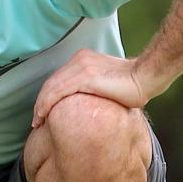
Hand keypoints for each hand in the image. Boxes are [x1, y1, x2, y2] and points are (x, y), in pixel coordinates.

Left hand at [32, 49, 149, 127]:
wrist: (146, 77)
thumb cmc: (133, 85)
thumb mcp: (106, 84)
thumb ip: (92, 89)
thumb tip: (86, 104)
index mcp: (84, 60)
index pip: (59, 78)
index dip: (48, 95)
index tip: (43, 111)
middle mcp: (80, 60)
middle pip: (52, 82)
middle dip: (41, 102)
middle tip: (36, 121)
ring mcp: (81, 67)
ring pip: (51, 88)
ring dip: (41, 106)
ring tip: (37, 122)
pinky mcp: (84, 77)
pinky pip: (58, 92)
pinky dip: (47, 104)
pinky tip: (43, 116)